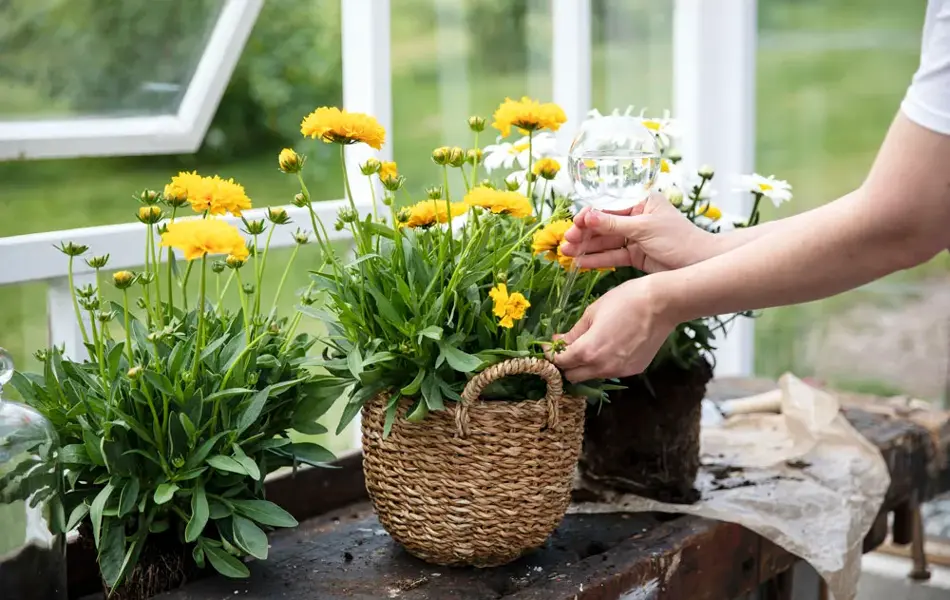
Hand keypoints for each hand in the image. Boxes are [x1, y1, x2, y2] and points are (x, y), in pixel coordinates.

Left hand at [551, 277, 676, 381]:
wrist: (663, 303)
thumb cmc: (626, 300)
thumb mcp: (593, 312)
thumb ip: (574, 332)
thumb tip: (558, 341)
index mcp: (588, 351)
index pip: (560, 362)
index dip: (551, 354)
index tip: (549, 346)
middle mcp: (603, 367)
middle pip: (573, 376)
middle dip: (565, 364)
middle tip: (565, 348)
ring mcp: (620, 371)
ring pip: (592, 375)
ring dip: (585, 365)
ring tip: (588, 345)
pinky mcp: (634, 369)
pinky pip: (611, 371)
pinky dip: (604, 363)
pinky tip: (609, 346)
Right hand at [559, 192, 717, 271]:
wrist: (701, 265)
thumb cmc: (680, 240)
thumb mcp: (644, 229)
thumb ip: (614, 225)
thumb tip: (587, 216)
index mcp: (641, 202)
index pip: (608, 207)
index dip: (589, 216)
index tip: (574, 225)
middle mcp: (636, 218)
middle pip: (603, 226)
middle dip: (584, 235)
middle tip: (566, 243)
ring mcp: (636, 238)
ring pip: (605, 242)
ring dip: (586, 248)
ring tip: (566, 254)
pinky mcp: (636, 256)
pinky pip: (613, 256)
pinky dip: (597, 260)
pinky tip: (581, 263)